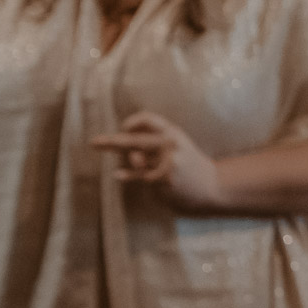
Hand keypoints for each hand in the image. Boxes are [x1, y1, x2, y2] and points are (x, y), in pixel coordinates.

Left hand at [91, 112, 225, 212]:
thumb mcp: (177, 148)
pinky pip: (137, 176)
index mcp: (174, 133)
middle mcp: (170, 144)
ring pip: (134, 158)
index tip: (123, 128)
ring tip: (127, 167)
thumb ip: (153, 146)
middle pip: (134, 138)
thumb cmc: (190, 167)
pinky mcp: (163, 179)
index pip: (149, 120)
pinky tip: (118, 175)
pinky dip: (126, 175)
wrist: (214, 187)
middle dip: (111, 141)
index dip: (132, 123)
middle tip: (93, 142)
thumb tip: (126, 151)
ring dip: (127, 161)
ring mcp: (167, 161)